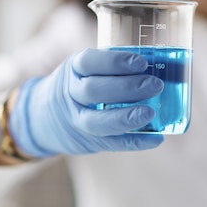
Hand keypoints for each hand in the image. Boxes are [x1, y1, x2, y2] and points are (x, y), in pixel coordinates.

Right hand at [8, 48, 164, 156]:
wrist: (43, 118)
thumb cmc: (78, 87)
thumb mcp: (84, 70)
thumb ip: (112, 67)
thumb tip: (163, 63)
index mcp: (73, 70)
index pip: (89, 62)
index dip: (114, 62)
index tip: (141, 62)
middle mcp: (71, 95)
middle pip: (93, 91)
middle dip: (126, 88)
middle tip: (155, 85)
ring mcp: (77, 121)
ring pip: (97, 122)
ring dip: (126, 118)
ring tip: (151, 112)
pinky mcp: (89, 142)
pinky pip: (112, 144)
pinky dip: (135, 142)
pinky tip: (156, 138)